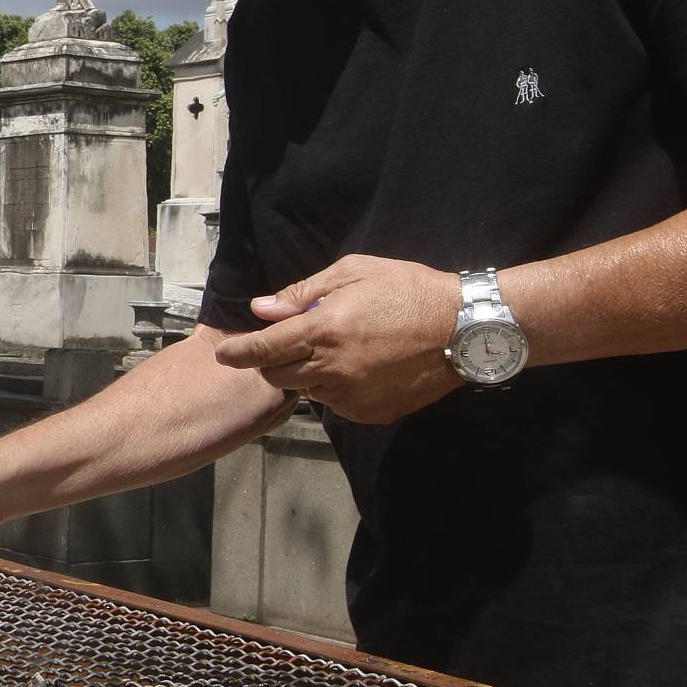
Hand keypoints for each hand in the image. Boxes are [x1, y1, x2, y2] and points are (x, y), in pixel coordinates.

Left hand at [213, 254, 462, 423]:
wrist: (464, 328)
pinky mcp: (371, 413)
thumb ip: (301, 294)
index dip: (237, 353)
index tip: (222, 355)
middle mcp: (332, 369)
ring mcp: (353, 396)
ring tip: (336, 350)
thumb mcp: (352, 273)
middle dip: (271, 362)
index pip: (263, 349)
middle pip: (277, 376)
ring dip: (307, 374)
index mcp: (322, 331)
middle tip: (287, 344)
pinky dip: (335, 388)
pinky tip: (358, 367)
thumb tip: (261, 308)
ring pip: (307, 391)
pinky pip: (337, 404)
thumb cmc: (406, 289)